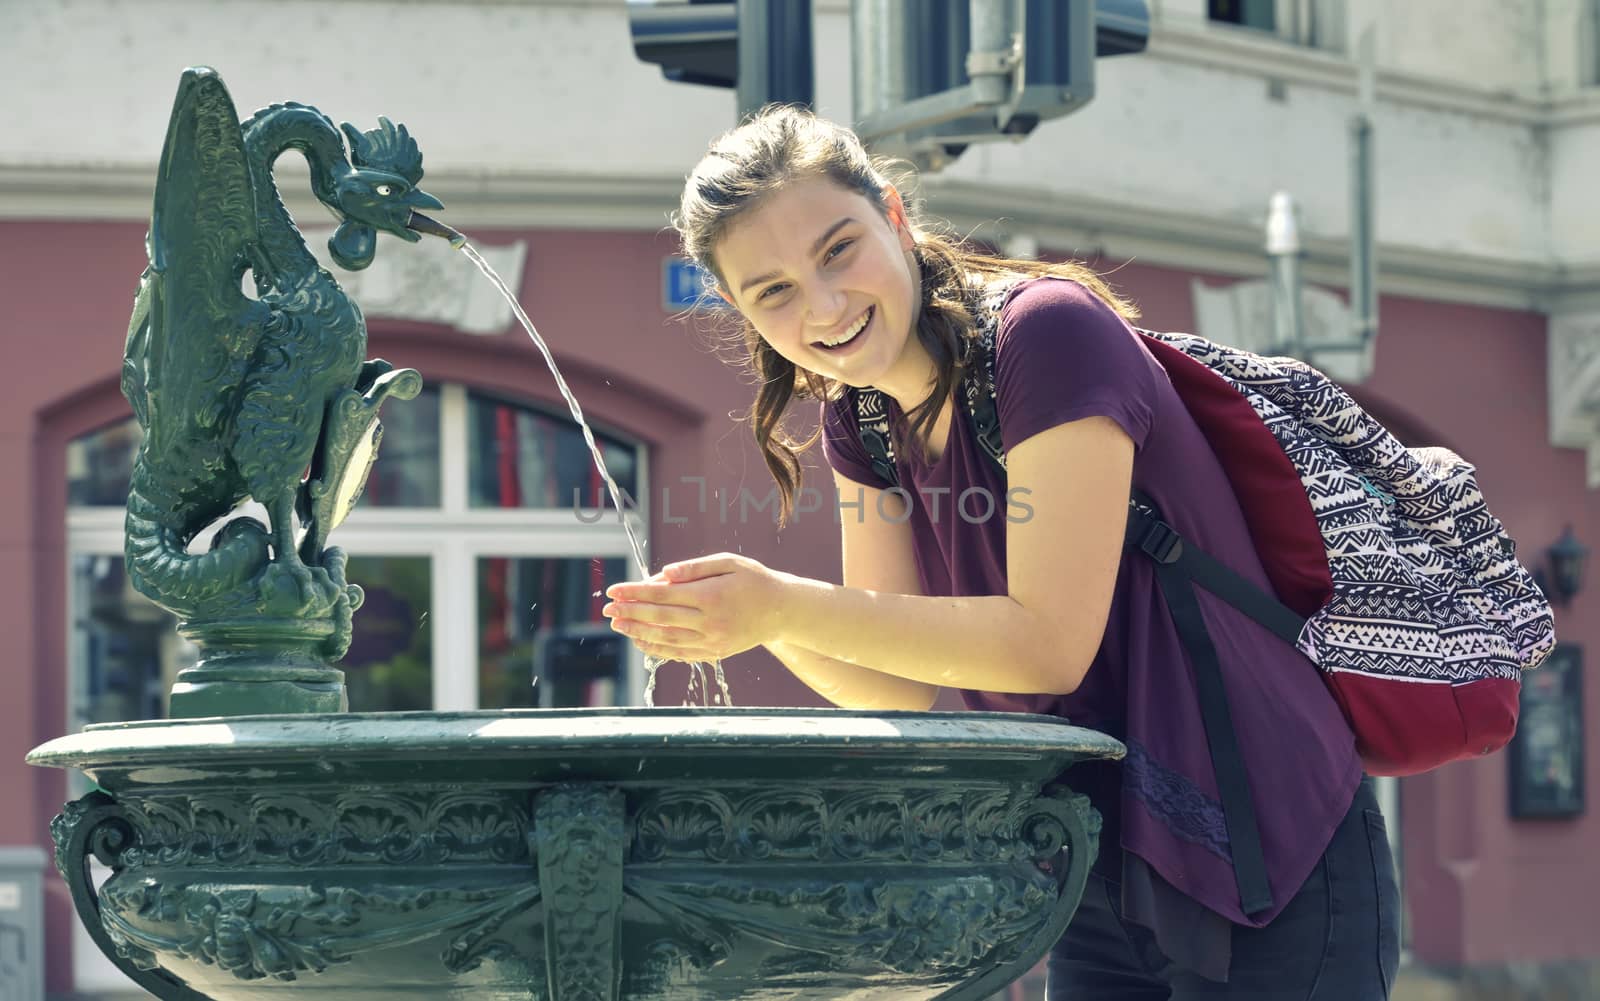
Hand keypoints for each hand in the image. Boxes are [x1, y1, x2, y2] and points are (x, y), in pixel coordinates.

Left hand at [603, 553, 789, 661]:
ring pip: (667, 639)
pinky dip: (658, 649)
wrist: (782, 610)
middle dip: (630, 613)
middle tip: (606, 610)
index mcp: (712, 596)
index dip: (634, 593)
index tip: (613, 590)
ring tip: (618, 625)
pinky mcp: (715, 652)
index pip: (663, 595)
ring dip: (638, 632)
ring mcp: (713, 641)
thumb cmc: (753, 580)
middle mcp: (710, 622)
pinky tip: (641, 641)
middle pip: (660, 619)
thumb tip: (662, 574)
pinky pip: (680, 654)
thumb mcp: (729, 562)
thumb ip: (695, 568)